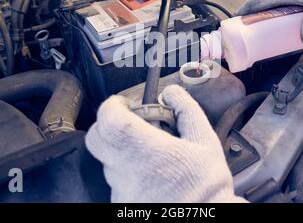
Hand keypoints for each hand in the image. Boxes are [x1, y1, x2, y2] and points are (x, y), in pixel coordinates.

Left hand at [85, 85, 245, 202]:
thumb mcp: (205, 142)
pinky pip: (115, 179)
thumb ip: (186, 111)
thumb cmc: (205, 187)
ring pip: (106, 159)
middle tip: (130, 122)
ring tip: (148, 151)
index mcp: (145, 150)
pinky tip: (150, 173)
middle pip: (96, 138)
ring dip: (120, 149)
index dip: (112, 106)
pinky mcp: (120, 203)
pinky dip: (126, 170)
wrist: (203, 222)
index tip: (124, 103)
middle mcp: (125, 170)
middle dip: (108, 124)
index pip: (108, 120)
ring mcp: (120, 190)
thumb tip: (171, 93)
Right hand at [239, 0, 302, 48]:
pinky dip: (282, 9)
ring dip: (270, 11)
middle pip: (264, 2)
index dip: (246, 10)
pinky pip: (286, 0)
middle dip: (256, 13)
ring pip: (276, 1)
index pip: (257, 1)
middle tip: (252, 26)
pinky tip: (290, 18)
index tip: (237, 18)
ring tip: (271, 25)